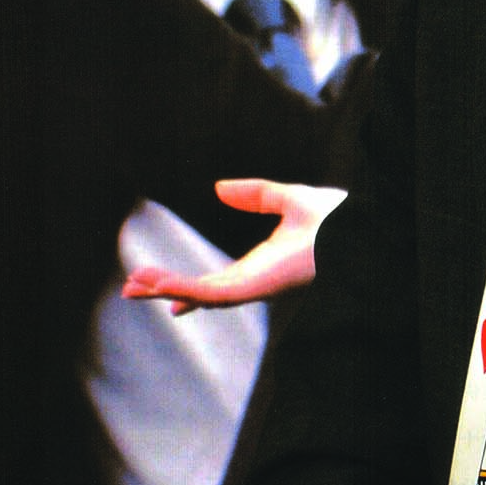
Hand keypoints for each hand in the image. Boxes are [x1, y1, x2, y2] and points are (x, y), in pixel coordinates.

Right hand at [120, 178, 346, 313]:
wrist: (355, 226)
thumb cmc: (335, 218)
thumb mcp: (287, 197)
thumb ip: (255, 194)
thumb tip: (218, 188)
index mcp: (260, 265)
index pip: (216, 281)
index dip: (187, 285)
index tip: (160, 289)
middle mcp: (255, 280)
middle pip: (203, 292)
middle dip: (167, 291)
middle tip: (130, 289)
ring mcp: (256, 286)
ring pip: (203, 296)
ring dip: (168, 290)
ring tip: (134, 286)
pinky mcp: (258, 287)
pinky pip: (216, 293)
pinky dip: (188, 289)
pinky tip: (165, 285)